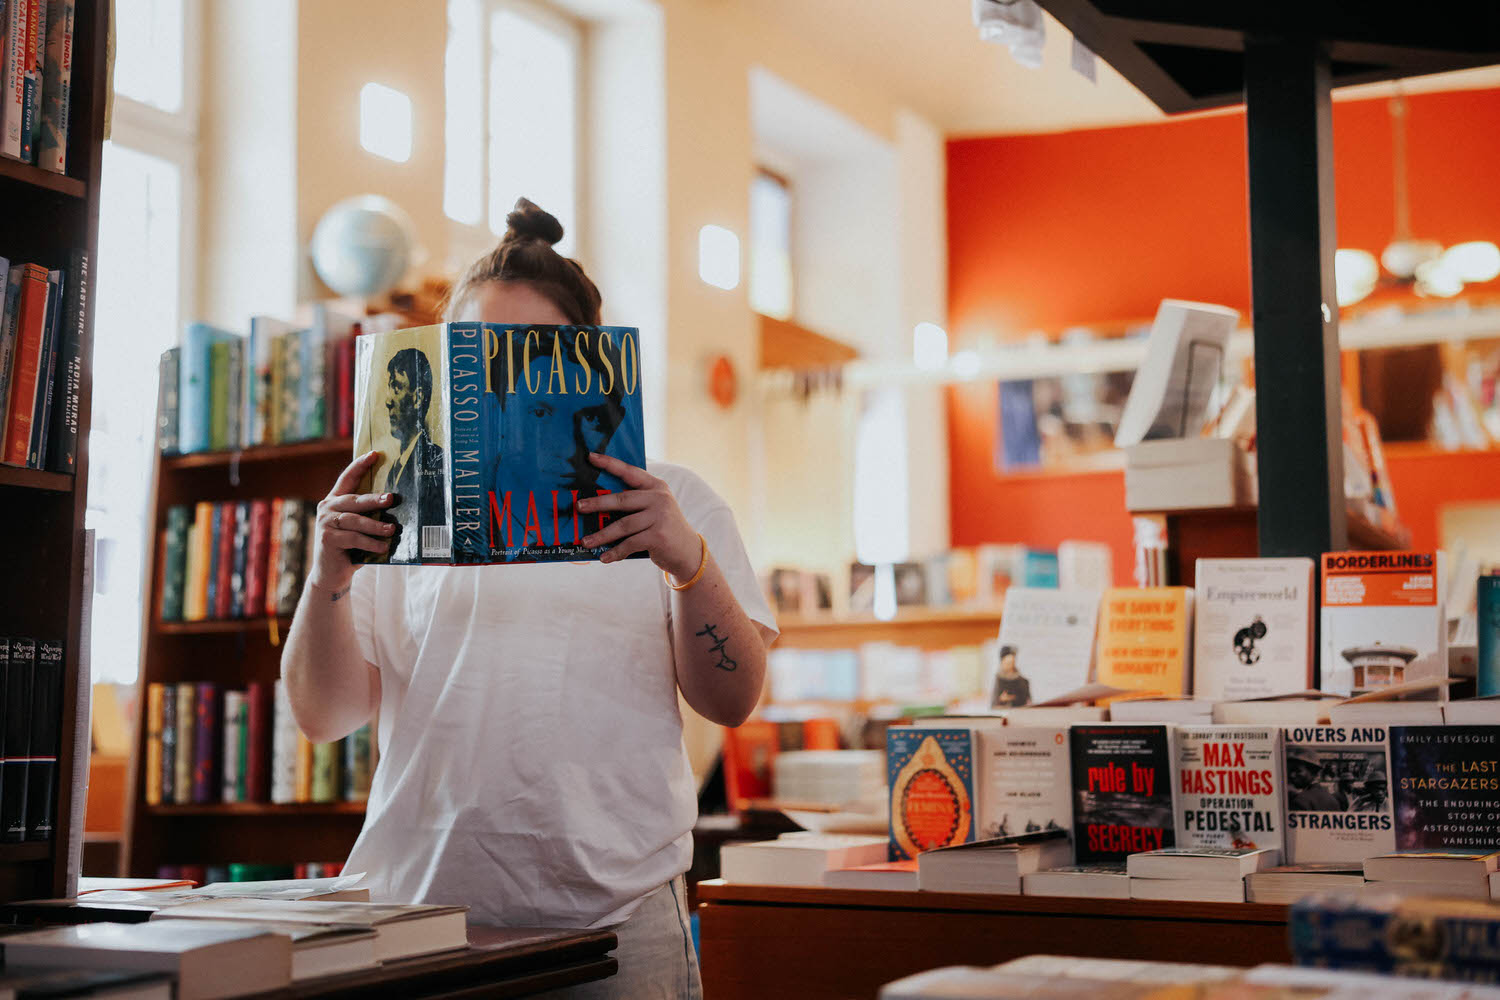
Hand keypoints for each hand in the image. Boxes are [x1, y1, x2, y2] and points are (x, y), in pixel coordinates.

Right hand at [307, 450, 399, 591]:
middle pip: (354, 500)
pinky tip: (383, 547)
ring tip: (392, 529)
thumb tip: (396, 504)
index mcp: (335, 500)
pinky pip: (353, 538)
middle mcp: (327, 508)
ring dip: (375, 525)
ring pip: (354, 520)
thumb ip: (368, 515)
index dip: (360, 465)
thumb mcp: (359, 528)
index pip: (347, 478)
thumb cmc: (351, 547)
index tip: (374, 454)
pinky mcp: (326, 539)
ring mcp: (325, 523)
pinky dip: (370, 543)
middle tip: (391, 498)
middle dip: (373, 498)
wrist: (332, 574)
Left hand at [576, 453, 699, 578]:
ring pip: (623, 525)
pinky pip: (630, 543)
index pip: (630, 471)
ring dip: (602, 535)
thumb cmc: (663, 528)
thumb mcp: (654, 509)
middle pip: (622, 500)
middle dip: (598, 504)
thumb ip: (635, 502)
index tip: (591, 457)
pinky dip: (615, 552)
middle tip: (579, 507)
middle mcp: (660, 498)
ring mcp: (660, 517)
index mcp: (656, 486)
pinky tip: (605, 557)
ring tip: (586, 541)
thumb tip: (598, 504)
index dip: (610, 464)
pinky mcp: (658, 536)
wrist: (688, 551)